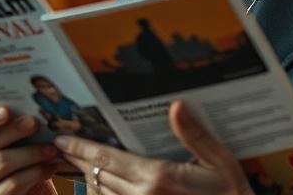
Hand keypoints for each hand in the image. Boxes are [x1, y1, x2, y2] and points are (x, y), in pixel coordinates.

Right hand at [0, 106, 62, 193]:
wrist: (12, 193)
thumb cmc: (5, 158)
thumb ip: (1, 125)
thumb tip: (26, 104)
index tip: (5, 110)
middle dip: (14, 132)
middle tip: (36, 123)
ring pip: (2, 164)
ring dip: (30, 153)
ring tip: (50, 146)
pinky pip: (13, 185)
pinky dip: (35, 173)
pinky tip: (49, 166)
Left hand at [55, 100, 252, 194]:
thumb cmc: (231, 194)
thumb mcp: (219, 160)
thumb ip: (193, 134)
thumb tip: (176, 105)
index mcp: (157, 177)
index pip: (106, 159)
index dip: (81, 148)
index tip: (61, 140)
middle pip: (98, 176)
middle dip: (80, 160)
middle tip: (64, 147)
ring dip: (88, 180)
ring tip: (77, 165)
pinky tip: (101, 187)